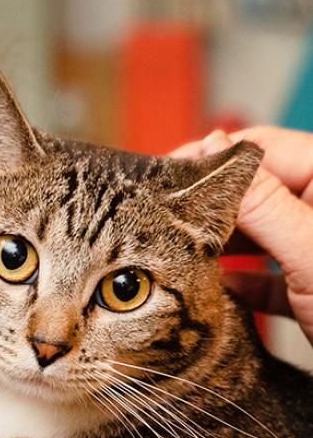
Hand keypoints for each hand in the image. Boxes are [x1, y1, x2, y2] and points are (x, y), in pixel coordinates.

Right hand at [172, 126, 312, 344]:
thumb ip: (263, 202)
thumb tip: (213, 147)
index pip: (261, 150)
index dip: (210, 159)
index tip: (165, 177)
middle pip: (256, 191)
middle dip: (212, 206)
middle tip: (166, 218)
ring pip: (261, 232)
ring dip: (224, 244)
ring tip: (185, 253)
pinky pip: (272, 273)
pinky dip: (245, 281)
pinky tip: (220, 290)